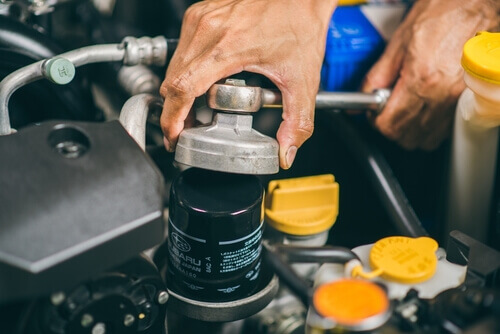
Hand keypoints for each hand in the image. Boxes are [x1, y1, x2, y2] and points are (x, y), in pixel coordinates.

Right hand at [160, 0, 335, 168]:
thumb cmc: (299, 22)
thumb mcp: (302, 78)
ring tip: (200, 108)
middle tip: (191, 128)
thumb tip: (286, 151)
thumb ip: (297, 121)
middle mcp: (206, 30)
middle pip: (173, 82)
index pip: (182, 89)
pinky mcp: (199, 14)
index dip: (172, 119)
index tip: (174, 136)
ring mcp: (200, 19)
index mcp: (226, 47)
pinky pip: (181, 50)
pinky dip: (187, 71)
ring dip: (181, 92)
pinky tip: (205, 81)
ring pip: (174, 67)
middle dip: (177, 111)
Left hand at [362, 0, 499, 149]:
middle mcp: (442, 94)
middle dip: (390, 127)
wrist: (476, 2)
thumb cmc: (443, 12)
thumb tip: (361, 97)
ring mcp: (458, 99)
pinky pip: (444, 128)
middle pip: (406, 137)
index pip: (389, 124)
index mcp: (421, 79)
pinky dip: (428, 126)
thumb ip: (376, 75)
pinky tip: (422, 108)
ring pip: (426, 138)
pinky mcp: (468, 99)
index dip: (375, 121)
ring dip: (409, 130)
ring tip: (403, 109)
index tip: (373, 111)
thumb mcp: (399, 41)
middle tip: (385, 110)